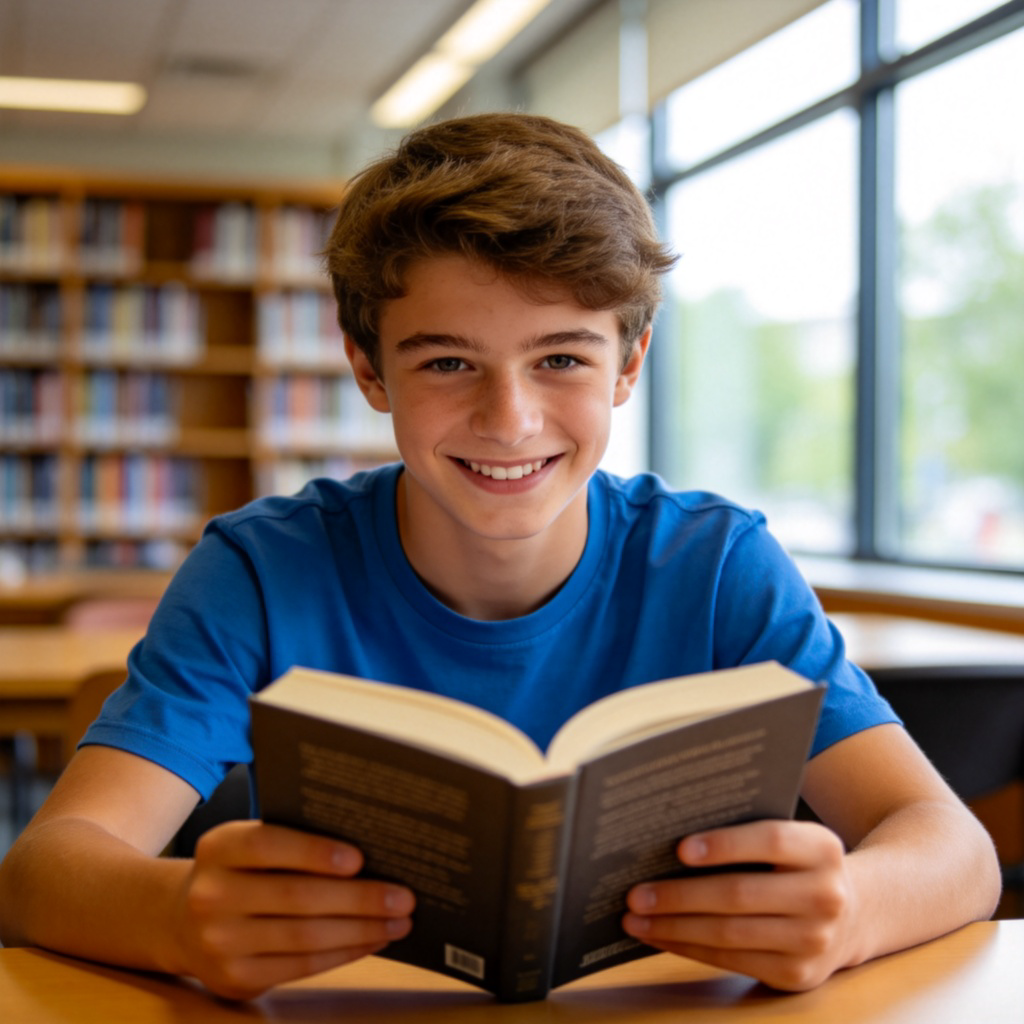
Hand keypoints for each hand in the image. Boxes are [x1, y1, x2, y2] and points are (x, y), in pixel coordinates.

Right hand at [171, 820, 414, 999]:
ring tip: (400, 920)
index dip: (314, 852)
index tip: (359, 858)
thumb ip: (291, 838)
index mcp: (218, 847)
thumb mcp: (247, 843)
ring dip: (361, 929)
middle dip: (359, 898)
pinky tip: (373, 939)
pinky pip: (301, 966)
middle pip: (296, 897)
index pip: (268, 845)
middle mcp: (211, 895)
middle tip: (403, 896)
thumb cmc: (239, 869)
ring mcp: (219, 943)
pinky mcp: (234, 979)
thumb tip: (370, 849)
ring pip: (304, 936)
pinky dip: (344, 952)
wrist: (178, 919)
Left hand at [622, 819, 853, 990]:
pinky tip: (660, 937)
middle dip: (680, 896)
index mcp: (822, 848)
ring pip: (730, 934)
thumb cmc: (796, 865)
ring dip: (674, 928)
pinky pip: (732, 961)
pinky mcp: (798, 975)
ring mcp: (814, 940)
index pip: (770, 841)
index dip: (725, 845)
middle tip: (635, 894)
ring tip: (635, 919)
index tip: (679, 849)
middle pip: (740, 894)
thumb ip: (747, 832)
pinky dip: (689, 949)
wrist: (853, 914)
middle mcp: (826, 896)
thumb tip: (667, 841)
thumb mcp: (791, 840)